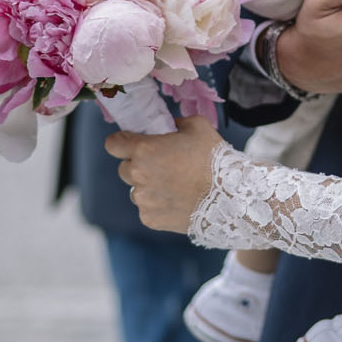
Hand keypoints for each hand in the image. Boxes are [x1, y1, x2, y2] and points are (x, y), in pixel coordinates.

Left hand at [105, 114, 223, 233]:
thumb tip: (170, 126)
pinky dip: (158, 205)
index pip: (113, 144)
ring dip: (148, 187)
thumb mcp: (198, 126)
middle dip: (137, 165)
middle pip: (124, 168)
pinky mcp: (150, 219)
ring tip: (173, 186)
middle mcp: (137, 175)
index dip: (121, 141)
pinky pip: (147, 209)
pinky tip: (177, 200)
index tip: (130, 143)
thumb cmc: (214, 158)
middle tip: (161, 165)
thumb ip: (177, 123)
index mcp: (144, 150)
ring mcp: (143, 200)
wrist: (229, 196)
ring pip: (136, 190)